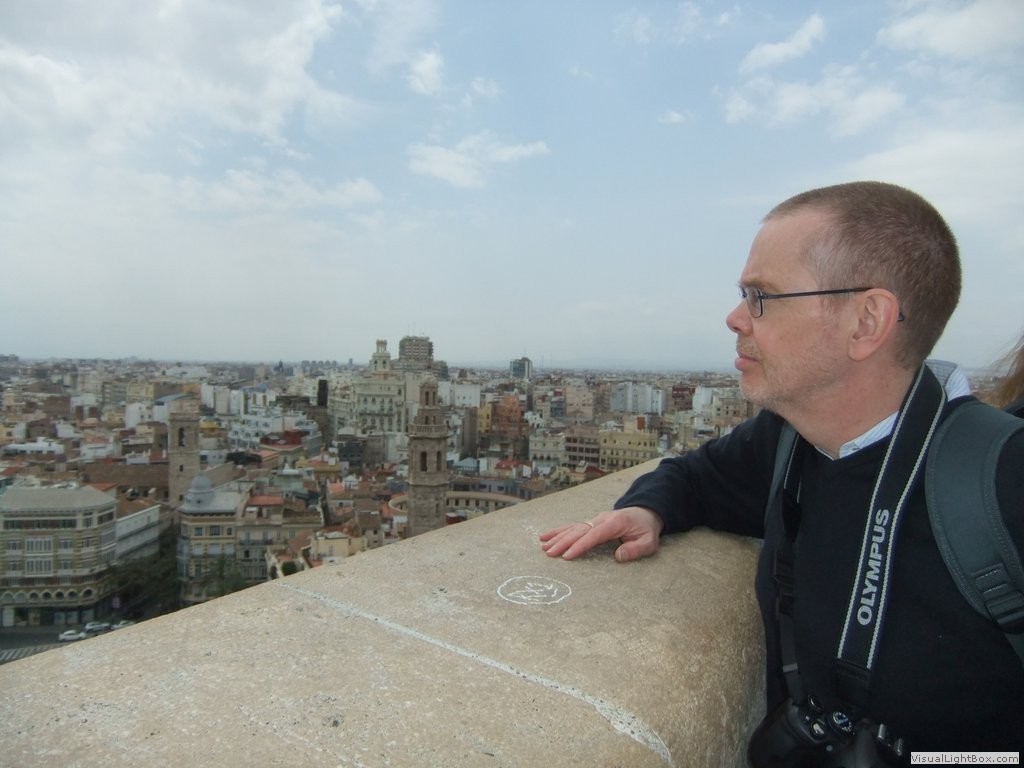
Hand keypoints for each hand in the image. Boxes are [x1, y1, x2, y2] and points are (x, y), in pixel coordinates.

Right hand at [539, 507, 663, 562]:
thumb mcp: (649, 542)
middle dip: (563, 542)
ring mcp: (595, 519)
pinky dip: (559, 531)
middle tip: (550, 553)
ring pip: (573, 527)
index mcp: (615, 523)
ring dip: (557, 536)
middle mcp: (601, 519)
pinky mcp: (591, 522)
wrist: (645, 513)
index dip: (580, 545)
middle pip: (579, 530)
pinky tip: (546, 536)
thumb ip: (635, 549)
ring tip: (543, 546)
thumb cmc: (646, 530)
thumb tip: (618, 556)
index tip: (567, 556)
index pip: (594, 535)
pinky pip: (573, 526)